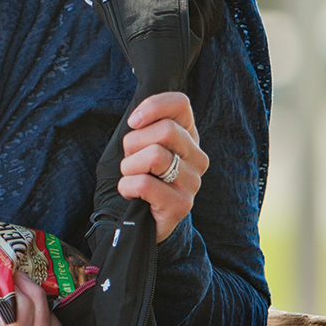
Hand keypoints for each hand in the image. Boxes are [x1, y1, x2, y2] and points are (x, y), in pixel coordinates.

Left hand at [119, 91, 207, 241]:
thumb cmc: (140, 177)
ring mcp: (192, 183)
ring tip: (132, 178)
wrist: (142, 221)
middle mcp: (197, 158)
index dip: (153, 107)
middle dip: (134, 143)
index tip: (134, 122)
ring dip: (129, 167)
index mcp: (190, 137)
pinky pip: (144, 184)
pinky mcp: (181, 205)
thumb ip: (145, 126)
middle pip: (166, 130)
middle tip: (131, 160)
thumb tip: (138, 118)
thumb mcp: (142, 145)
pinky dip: (127, 187)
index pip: (181, 104)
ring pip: (154, 156)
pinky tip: (132, 194)